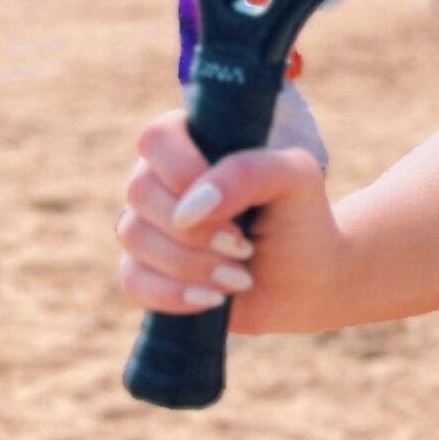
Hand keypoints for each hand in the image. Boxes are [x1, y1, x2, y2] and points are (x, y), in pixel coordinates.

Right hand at [115, 107, 341, 334]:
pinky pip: (132, 280)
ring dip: (191, 264)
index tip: (232, 209)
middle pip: (139, 190)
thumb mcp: (296, 180)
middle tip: (244, 247)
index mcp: (194, 141)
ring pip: (133, 235)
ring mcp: (149, 224)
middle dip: (196, 230)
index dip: (184, 174)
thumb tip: (190, 208)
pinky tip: (212, 299)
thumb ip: (247, 172)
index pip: (157, 139)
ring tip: (239, 276)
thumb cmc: (301, 219)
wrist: (306, 281)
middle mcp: (162, 178)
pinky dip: (174, 294)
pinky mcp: (145, 269)